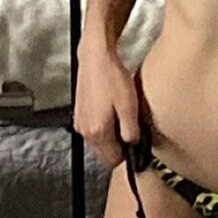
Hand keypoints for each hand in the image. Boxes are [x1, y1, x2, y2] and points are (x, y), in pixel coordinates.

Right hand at [73, 38, 140, 169]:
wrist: (96, 58)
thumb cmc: (111, 78)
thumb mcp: (129, 106)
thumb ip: (131, 130)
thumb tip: (133, 144)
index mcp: (97, 131)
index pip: (113, 160)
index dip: (128, 155)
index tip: (137, 144)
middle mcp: (85, 130)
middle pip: (105, 152)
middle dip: (120, 145)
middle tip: (133, 128)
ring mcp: (81, 122)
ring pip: (100, 141)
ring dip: (113, 135)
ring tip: (123, 115)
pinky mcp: (80, 113)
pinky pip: (95, 129)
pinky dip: (105, 125)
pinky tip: (113, 110)